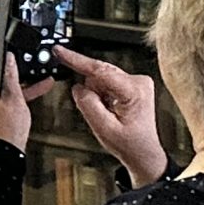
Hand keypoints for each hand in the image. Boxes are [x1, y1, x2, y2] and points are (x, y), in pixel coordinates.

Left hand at [0, 44, 48, 150]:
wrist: (1, 158)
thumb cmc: (4, 133)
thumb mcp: (14, 98)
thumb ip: (11, 75)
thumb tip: (9, 58)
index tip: (6, 39)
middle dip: (10, 64)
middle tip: (24, 57)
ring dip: (16, 79)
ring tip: (36, 73)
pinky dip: (14, 92)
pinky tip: (35, 88)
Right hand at [59, 47, 168, 187]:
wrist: (143, 153)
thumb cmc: (130, 144)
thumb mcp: (104, 128)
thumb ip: (87, 104)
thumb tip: (78, 86)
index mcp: (134, 91)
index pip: (99, 70)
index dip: (76, 60)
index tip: (60, 51)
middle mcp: (138, 81)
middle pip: (98, 75)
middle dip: (92, 92)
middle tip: (98, 111)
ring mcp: (136, 82)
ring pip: (100, 78)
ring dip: (97, 94)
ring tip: (107, 113)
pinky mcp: (132, 84)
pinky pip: (105, 82)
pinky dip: (102, 95)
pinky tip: (110, 108)